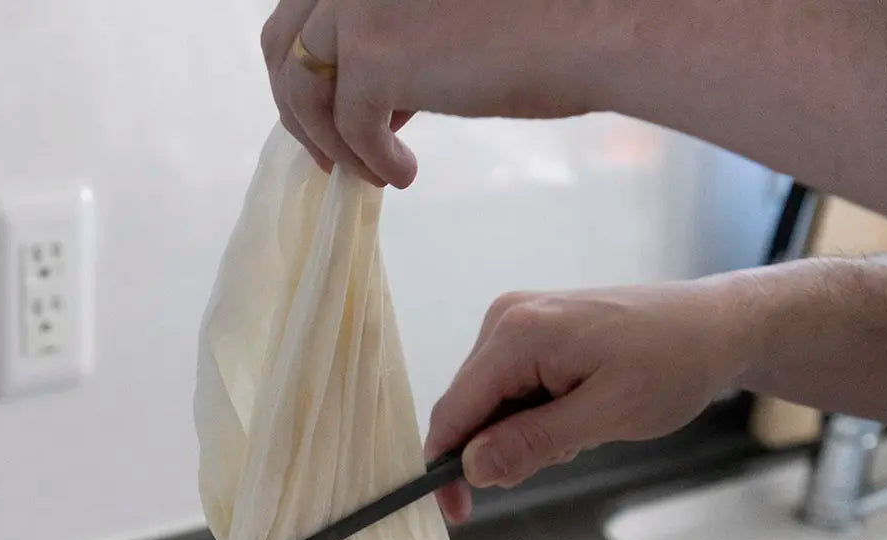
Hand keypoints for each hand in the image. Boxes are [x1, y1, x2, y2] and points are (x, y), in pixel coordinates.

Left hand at [261, 0, 623, 185]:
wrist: (603, 25)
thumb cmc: (548, 22)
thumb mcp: (446, 23)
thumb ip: (395, 42)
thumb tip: (367, 93)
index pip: (303, 8)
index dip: (306, 64)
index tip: (328, 111)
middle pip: (283, 43)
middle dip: (298, 105)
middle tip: (329, 153)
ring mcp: (359, 6)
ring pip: (304, 89)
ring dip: (331, 139)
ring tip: (372, 171)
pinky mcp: (376, 56)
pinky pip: (349, 125)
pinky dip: (370, 159)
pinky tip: (403, 175)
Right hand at [424, 278, 753, 522]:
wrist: (717, 326)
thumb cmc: (673, 365)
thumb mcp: (606, 415)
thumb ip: (533, 441)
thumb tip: (471, 468)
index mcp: (517, 333)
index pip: (454, 411)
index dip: (446, 467)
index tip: (459, 513)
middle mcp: (506, 319)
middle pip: (469, 408)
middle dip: (502, 448)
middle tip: (565, 454)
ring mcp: (518, 320)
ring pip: (490, 403)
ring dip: (524, 433)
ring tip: (584, 428)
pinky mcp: (534, 329)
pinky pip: (511, 387)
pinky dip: (535, 414)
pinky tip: (579, 411)